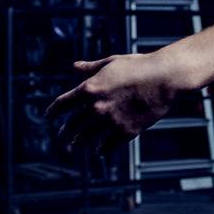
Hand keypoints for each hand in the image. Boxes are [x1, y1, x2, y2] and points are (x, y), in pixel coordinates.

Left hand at [45, 53, 178, 154]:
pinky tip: (99, 151)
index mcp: (89, 88)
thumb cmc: (139, 66)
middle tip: (63, 137)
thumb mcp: (111, 62)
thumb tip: (75, 66)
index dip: (53, 111)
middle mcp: (96, 107)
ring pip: (88, 137)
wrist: (164, 78)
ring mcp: (111, 121)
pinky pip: (109, 145)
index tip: (49, 116)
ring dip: (81, 142)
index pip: (63, 104)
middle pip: (73, 124)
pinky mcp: (127, 131)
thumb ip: (91, 67)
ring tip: (77, 144)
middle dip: (66, 132)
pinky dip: (103, 149)